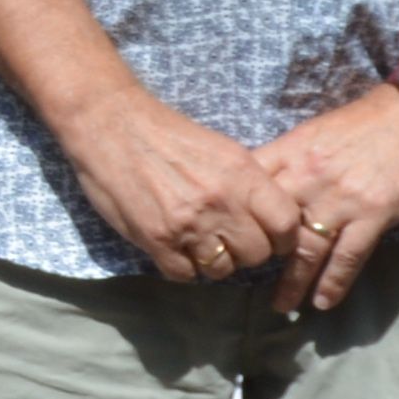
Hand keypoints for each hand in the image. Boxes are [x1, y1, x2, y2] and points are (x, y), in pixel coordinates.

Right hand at [61, 81, 299, 292]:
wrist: (111, 123)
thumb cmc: (167, 133)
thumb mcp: (222, 149)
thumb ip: (248, 184)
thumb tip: (271, 218)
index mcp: (242, 174)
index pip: (287, 225)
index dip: (283, 238)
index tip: (271, 238)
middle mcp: (221, 202)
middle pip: (257, 254)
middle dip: (245, 252)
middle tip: (228, 239)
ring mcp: (188, 224)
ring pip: (221, 270)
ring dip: (213, 262)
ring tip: (199, 244)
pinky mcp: (156, 239)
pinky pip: (184, 275)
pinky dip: (182, 267)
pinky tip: (175, 248)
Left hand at [248, 87, 398, 314]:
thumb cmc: (368, 121)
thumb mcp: (317, 132)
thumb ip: (290, 160)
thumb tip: (264, 188)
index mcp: (292, 152)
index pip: (249, 188)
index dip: (234, 215)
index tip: (226, 239)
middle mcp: (309, 176)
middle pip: (271, 225)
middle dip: (257, 257)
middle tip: (247, 282)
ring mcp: (341, 197)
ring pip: (306, 249)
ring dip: (293, 282)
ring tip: (283, 306)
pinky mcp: (373, 213)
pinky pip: (348, 256)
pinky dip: (333, 282)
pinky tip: (324, 302)